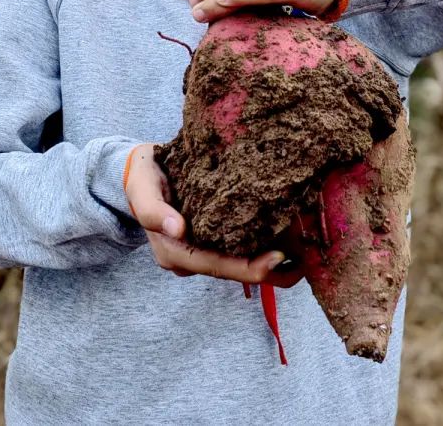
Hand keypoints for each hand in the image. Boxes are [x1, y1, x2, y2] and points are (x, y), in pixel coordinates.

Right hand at [124, 144, 302, 286]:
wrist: (137, 171)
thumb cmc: (141, 176)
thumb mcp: (141, 187)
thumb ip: (153, 210)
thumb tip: (177, 230)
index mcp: (172, 253)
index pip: (216, 266)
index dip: (248, 267)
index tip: (279, 258)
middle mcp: (188, 259)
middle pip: (233, 271)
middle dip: (269, 270)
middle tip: (305, 263)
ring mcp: (199, 252)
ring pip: (237, 263)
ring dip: (269, 262)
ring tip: (305, 254)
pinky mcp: (209, 240)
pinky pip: (237, 250)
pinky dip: (262, 247)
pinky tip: (288, 240)